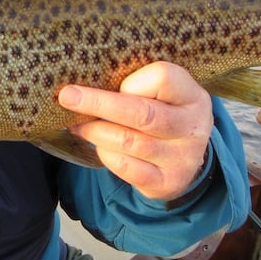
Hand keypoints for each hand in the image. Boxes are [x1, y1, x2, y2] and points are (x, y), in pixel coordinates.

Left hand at [58, 61, 212, 200]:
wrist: (184, 159)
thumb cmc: (163, 113)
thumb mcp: (163, 94)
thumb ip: (137, 84)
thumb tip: (85, 81)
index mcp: (193, 96)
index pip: (164, 77)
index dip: (133, 81)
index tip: (115, 83)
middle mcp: (192, 127)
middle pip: (142, 113)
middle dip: (98, 104)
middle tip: (67, 97)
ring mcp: (181, 158)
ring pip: (128, 141)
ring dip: (95, 131)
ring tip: (78, 124)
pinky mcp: (166, 182)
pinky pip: (125, 166)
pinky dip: (105, 153)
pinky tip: (97, 144)